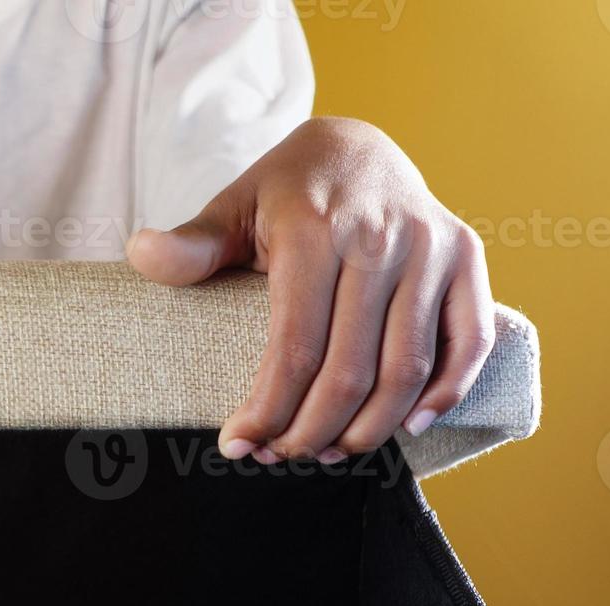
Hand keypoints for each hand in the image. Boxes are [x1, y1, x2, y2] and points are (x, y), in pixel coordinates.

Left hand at [126, 117, 493, 462]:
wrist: (356, 145)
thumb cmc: (285, 191)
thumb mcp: (232, 207)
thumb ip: (192, 244)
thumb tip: (140, 254)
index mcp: (316, 230)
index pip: (294, 347)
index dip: (267, 408)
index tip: (237, 445)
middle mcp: (381, 239)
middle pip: (349, 371)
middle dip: (310, 431)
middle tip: (279, 456)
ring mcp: (431, 248)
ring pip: (406, 369)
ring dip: (368, 428)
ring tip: (328, 452)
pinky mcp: (466, 258)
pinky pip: (468, 340)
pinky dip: (443, 393)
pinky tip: (406, 427)